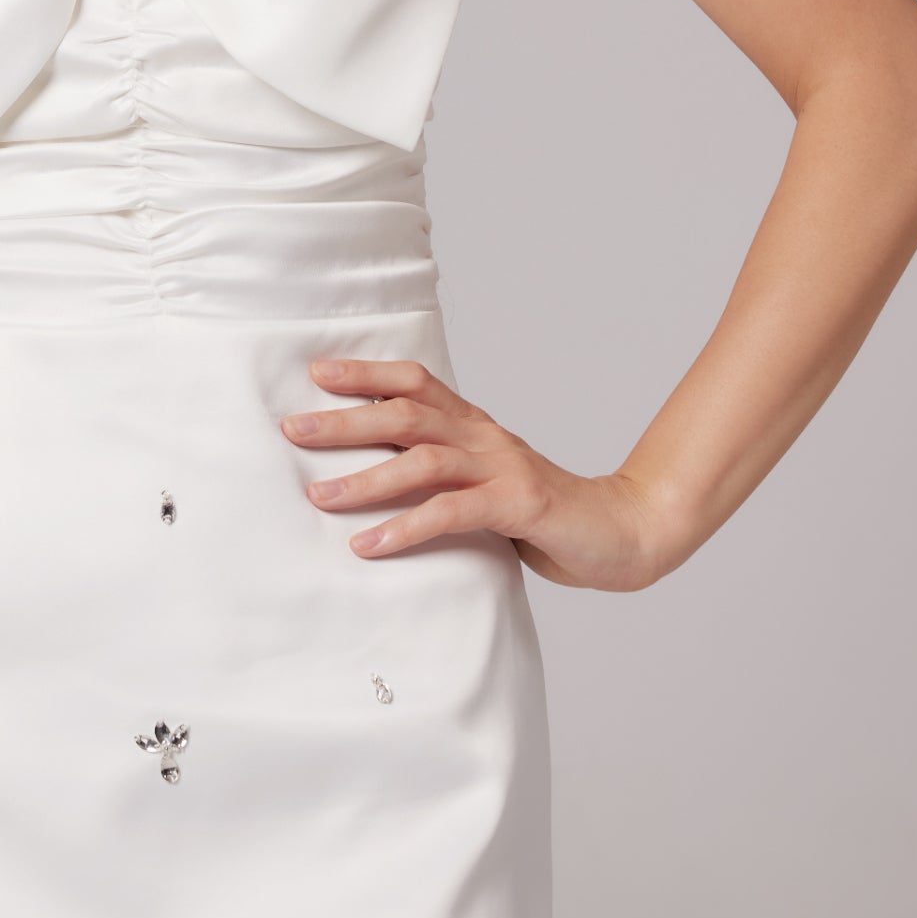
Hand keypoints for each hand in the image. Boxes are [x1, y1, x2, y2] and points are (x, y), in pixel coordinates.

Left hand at [282, 358, 683, 591]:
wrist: (622, 533)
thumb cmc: (542, 514)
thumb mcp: (484, 483)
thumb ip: (441, 475)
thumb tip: (373, 476)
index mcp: (475, 426)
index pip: (415, 383)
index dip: (366, 373)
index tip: (317, 373)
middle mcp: (485, 437)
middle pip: (406, 414)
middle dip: (345, 421)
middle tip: (293, 430)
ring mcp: (504, 468)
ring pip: (423, 460)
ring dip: (365, 478)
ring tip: (318, 496)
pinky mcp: (518, 505)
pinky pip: (451, 511)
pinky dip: (404, 527)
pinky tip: (368, 544)